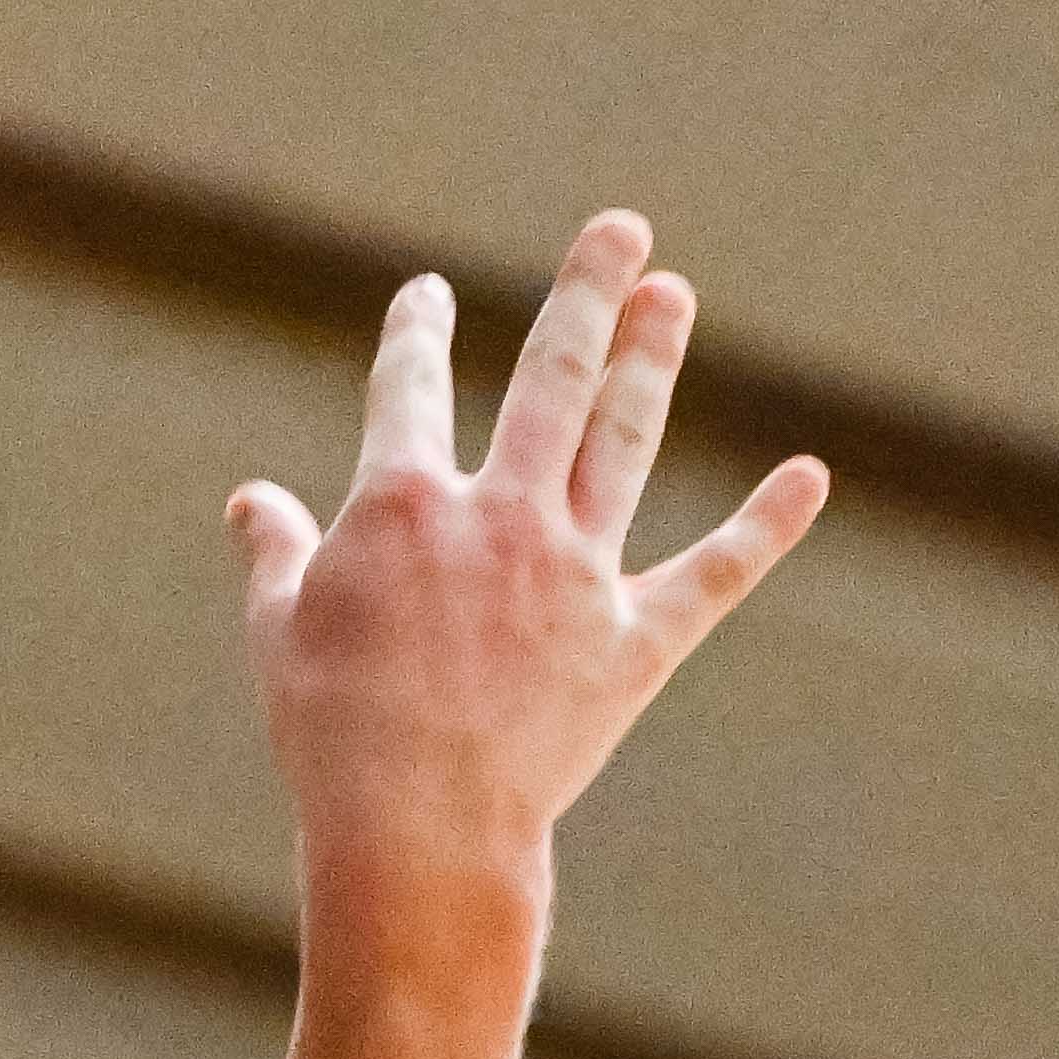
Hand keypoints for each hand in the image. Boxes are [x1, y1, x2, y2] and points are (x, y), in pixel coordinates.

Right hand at [229, 213, 821, 930]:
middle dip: (586, 294)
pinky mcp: (633, 643)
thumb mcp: (277, 633)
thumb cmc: (329, 735)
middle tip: (622, 228)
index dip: (418, 335)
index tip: (429, 299)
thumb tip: (251, 502)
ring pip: (623, 444)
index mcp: (403, 505)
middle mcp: (501, 516)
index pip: (412, 389)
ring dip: (652, 363)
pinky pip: (712, 574)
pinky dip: (764, 527)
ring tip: (673, 297)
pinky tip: (807, 478)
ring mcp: (575, 574)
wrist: (416, 830)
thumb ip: (273, 554)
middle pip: (551, 379)